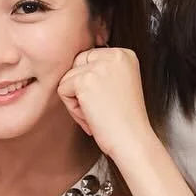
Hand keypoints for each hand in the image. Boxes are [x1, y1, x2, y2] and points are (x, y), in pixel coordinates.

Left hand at [57, 47, 155, 163]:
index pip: (90, 58)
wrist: (132, 141)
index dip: (91, 83)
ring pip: (68, 78)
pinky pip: (63, 90)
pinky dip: (73, 109)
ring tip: (97, 114)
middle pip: (77, 64)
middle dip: (81, 89)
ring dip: (77, 101)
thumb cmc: (126, 121)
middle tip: (100, 109)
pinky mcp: (84, 81)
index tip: (107, 100)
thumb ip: (104, 70)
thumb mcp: (121, 83)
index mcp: (125, 54)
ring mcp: (99, 66)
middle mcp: (114, 55)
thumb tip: (76, 65)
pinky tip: (92, 117)